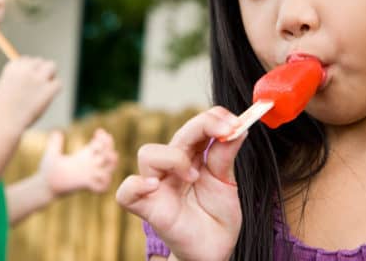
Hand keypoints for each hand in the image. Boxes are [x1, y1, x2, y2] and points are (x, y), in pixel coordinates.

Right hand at [0, 57, 60, 132]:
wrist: (5, 122)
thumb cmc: (5, 108)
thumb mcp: (7, 87)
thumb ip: (19, 77)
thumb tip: (36, 71)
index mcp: (12, 67)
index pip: (26, 59)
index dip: (29, 70)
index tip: (27, 82)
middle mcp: (25, 69)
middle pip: (40, 61)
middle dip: (40, 72)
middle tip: (38, 86)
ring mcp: (37, 79)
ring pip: (52, 66)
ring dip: (50, 75)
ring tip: (45, 88)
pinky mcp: (47, 89)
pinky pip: (58, 83)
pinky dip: (54, 90)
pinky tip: (47, 98)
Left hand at [38, 128, 118, 196]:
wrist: (45, 186)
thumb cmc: (49, 170)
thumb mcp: (52, 154)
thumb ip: (55, 144)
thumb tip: (56, 132)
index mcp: (83, 157)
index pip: (100, 146)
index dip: (103, 138)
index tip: (99, 132)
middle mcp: (88, 166)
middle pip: (107, 155)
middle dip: (109, 147)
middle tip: (105, 141)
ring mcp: (88, 176)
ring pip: (108, 170)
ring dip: (112, 163)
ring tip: (109, 156)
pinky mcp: (85, 185)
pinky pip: (101, 187)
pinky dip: (106, 183)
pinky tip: (104, 176)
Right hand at [115, 107, 244, 260]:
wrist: (214, 251)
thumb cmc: (217, 218)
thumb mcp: (227, 184)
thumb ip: (225, 156)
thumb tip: (239, 128)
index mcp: (192, 158)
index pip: (196, 127)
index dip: (212, 119)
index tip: (234, 124)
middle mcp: (172, 168)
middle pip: (176, 134)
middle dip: (201, 127)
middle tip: (225, 133)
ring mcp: (158, 186)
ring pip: (148, 153)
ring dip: (173, 158)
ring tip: (193, 176)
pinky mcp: (148, 208)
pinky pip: (127, 192)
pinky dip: (137, 185)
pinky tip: (155, 186)